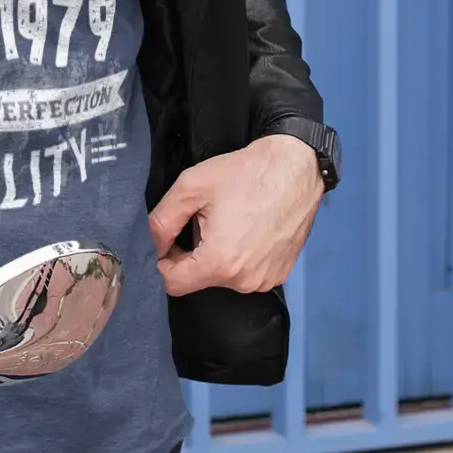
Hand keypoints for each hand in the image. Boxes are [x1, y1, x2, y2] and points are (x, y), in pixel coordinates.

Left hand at [149, 134, 322, 297]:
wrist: (295, 168)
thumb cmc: (244, 174)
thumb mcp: (190, 186)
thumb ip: (162, 221)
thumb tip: (157, 245)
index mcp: (219, 264)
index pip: (173, 284)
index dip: (165, 260)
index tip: (173, 238)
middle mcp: (244, 281)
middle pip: (199, 279)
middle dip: (194, 253)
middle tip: (207, 219)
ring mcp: (266, 280)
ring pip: (223, 277)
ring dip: (218, 255)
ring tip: (232, 222)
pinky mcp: (280, 274)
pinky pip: (247, 273)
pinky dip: (241, 257)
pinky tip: (250, 230)